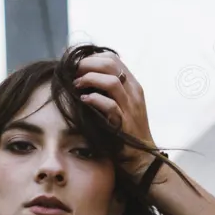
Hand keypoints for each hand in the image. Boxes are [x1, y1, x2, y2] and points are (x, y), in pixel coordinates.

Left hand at [74, 51, 155, 175]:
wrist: (141, 156)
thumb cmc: (126, 130)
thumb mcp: (121, 104)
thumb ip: (108, 90)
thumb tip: (83, 76)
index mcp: (132, 85)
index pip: (112, 59)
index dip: (91, 58)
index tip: (76, 67)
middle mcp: (133, 93)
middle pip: (111, 64)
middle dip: (87, 65)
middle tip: (72, 73)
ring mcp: (130, 108)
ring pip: (111, 82)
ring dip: (89, 80)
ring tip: (75, 85)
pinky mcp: (125, 124)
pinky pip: (110, 106)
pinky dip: (95, 100)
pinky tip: (84, 100)